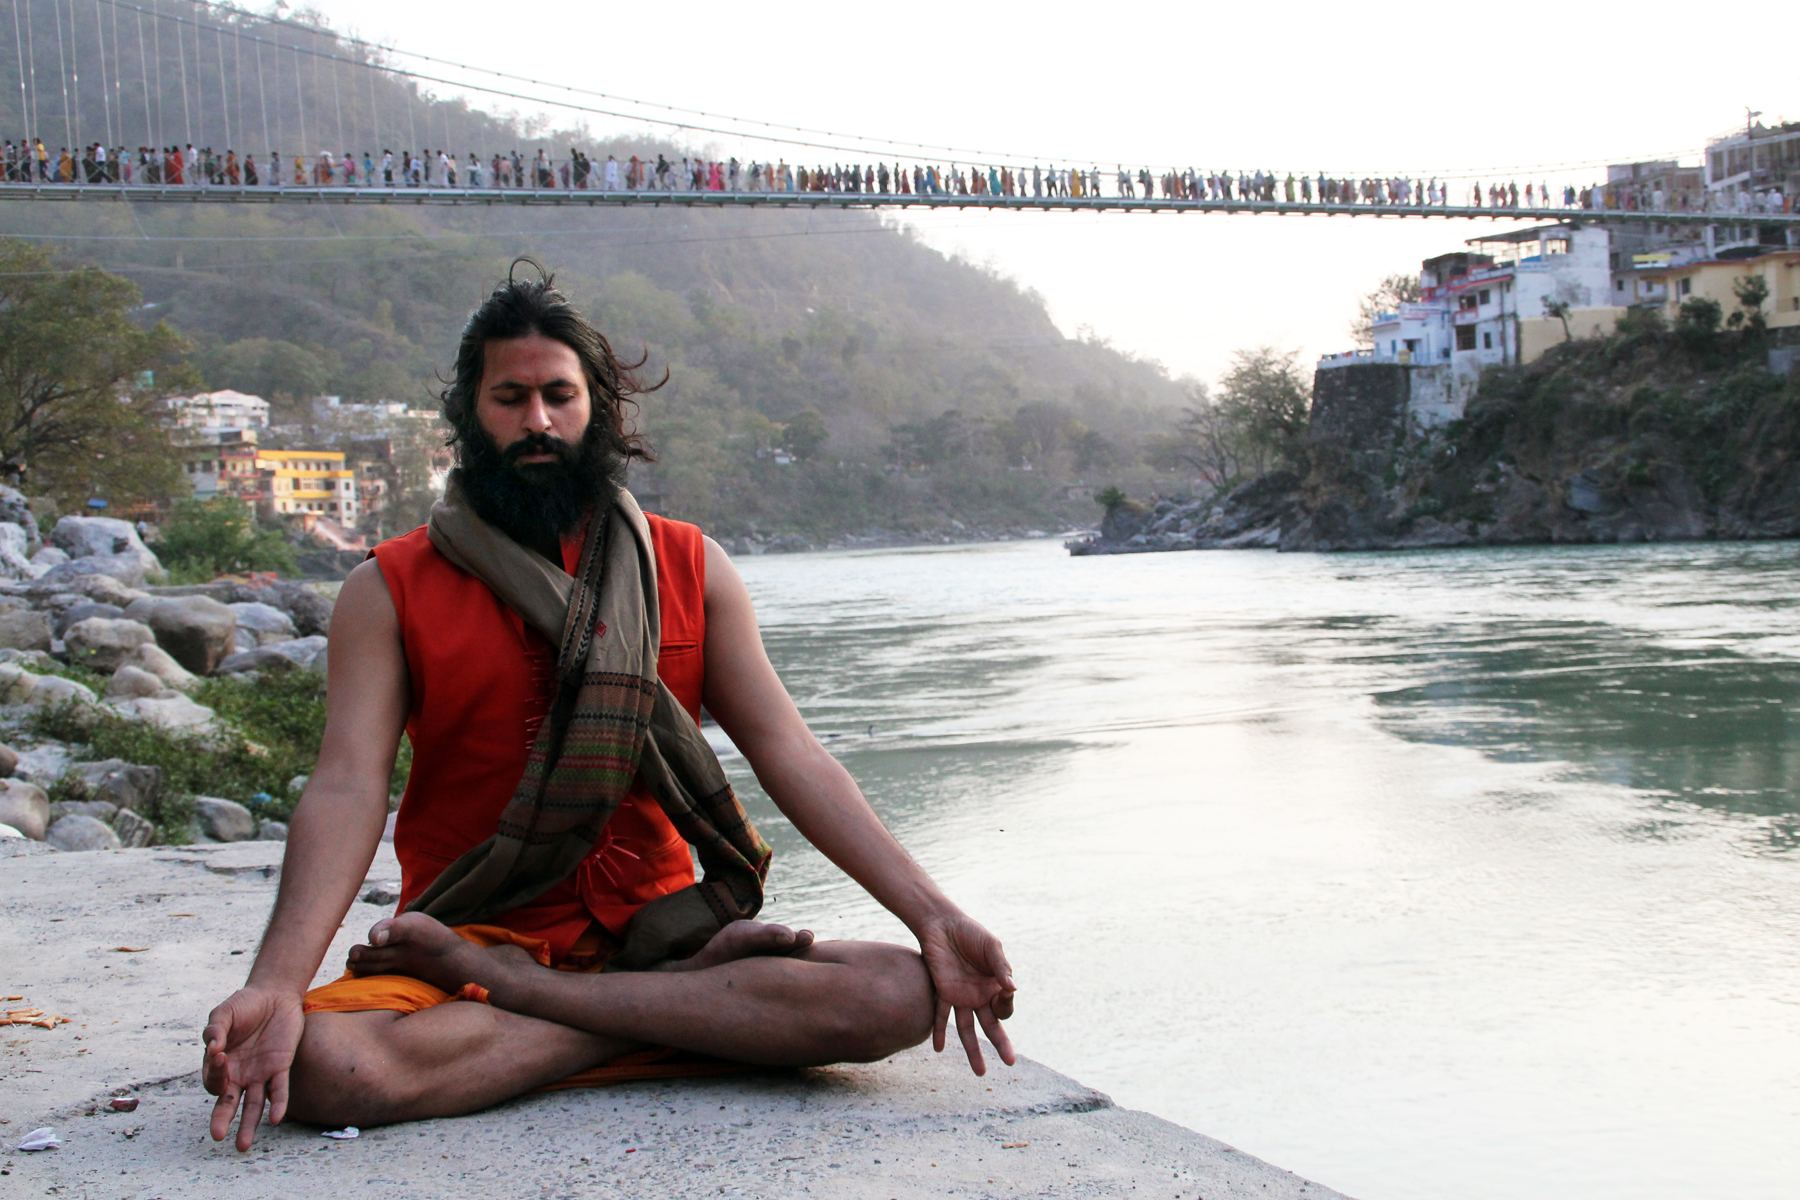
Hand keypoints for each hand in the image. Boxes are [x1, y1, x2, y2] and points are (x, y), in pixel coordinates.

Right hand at [202, 986, 305, 1150]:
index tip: (219, 1055)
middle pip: (228, 1102)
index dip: (214, 1073)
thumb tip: (212, 1048)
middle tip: (217, 1136)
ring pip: (253, 1105)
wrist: (276, 994)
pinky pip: (279, 1090)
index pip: (213, 1080)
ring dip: (248, 1125)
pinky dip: (277, 1104)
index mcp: (221, 1063)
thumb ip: (216, 1029)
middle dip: (222, 1119)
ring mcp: (260, 1073)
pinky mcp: (281, 1067)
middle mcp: (239, 1074)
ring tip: (243, 1146)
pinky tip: (276, 1118)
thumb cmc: (245, 1005)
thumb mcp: (224, 1013)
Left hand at [915, 911, 1016, 1074]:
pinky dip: (939, 1032)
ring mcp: (961, 997)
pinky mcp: (942, 993)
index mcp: (994, 986)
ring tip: (980, 1072)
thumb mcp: (990, 946)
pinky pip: (941, 1016)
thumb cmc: (971, 933)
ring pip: (967, 1029)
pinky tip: (938, 1049)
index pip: (1004, 1008)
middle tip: (1010, 1063)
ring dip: (972, 1050)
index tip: (1004, 993)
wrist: (942, 924)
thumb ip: (1000, 967)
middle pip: (991, 1026)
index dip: (1006, 1006)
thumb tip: (1013, 989)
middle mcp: (979, 996)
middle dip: (1001, 1045)